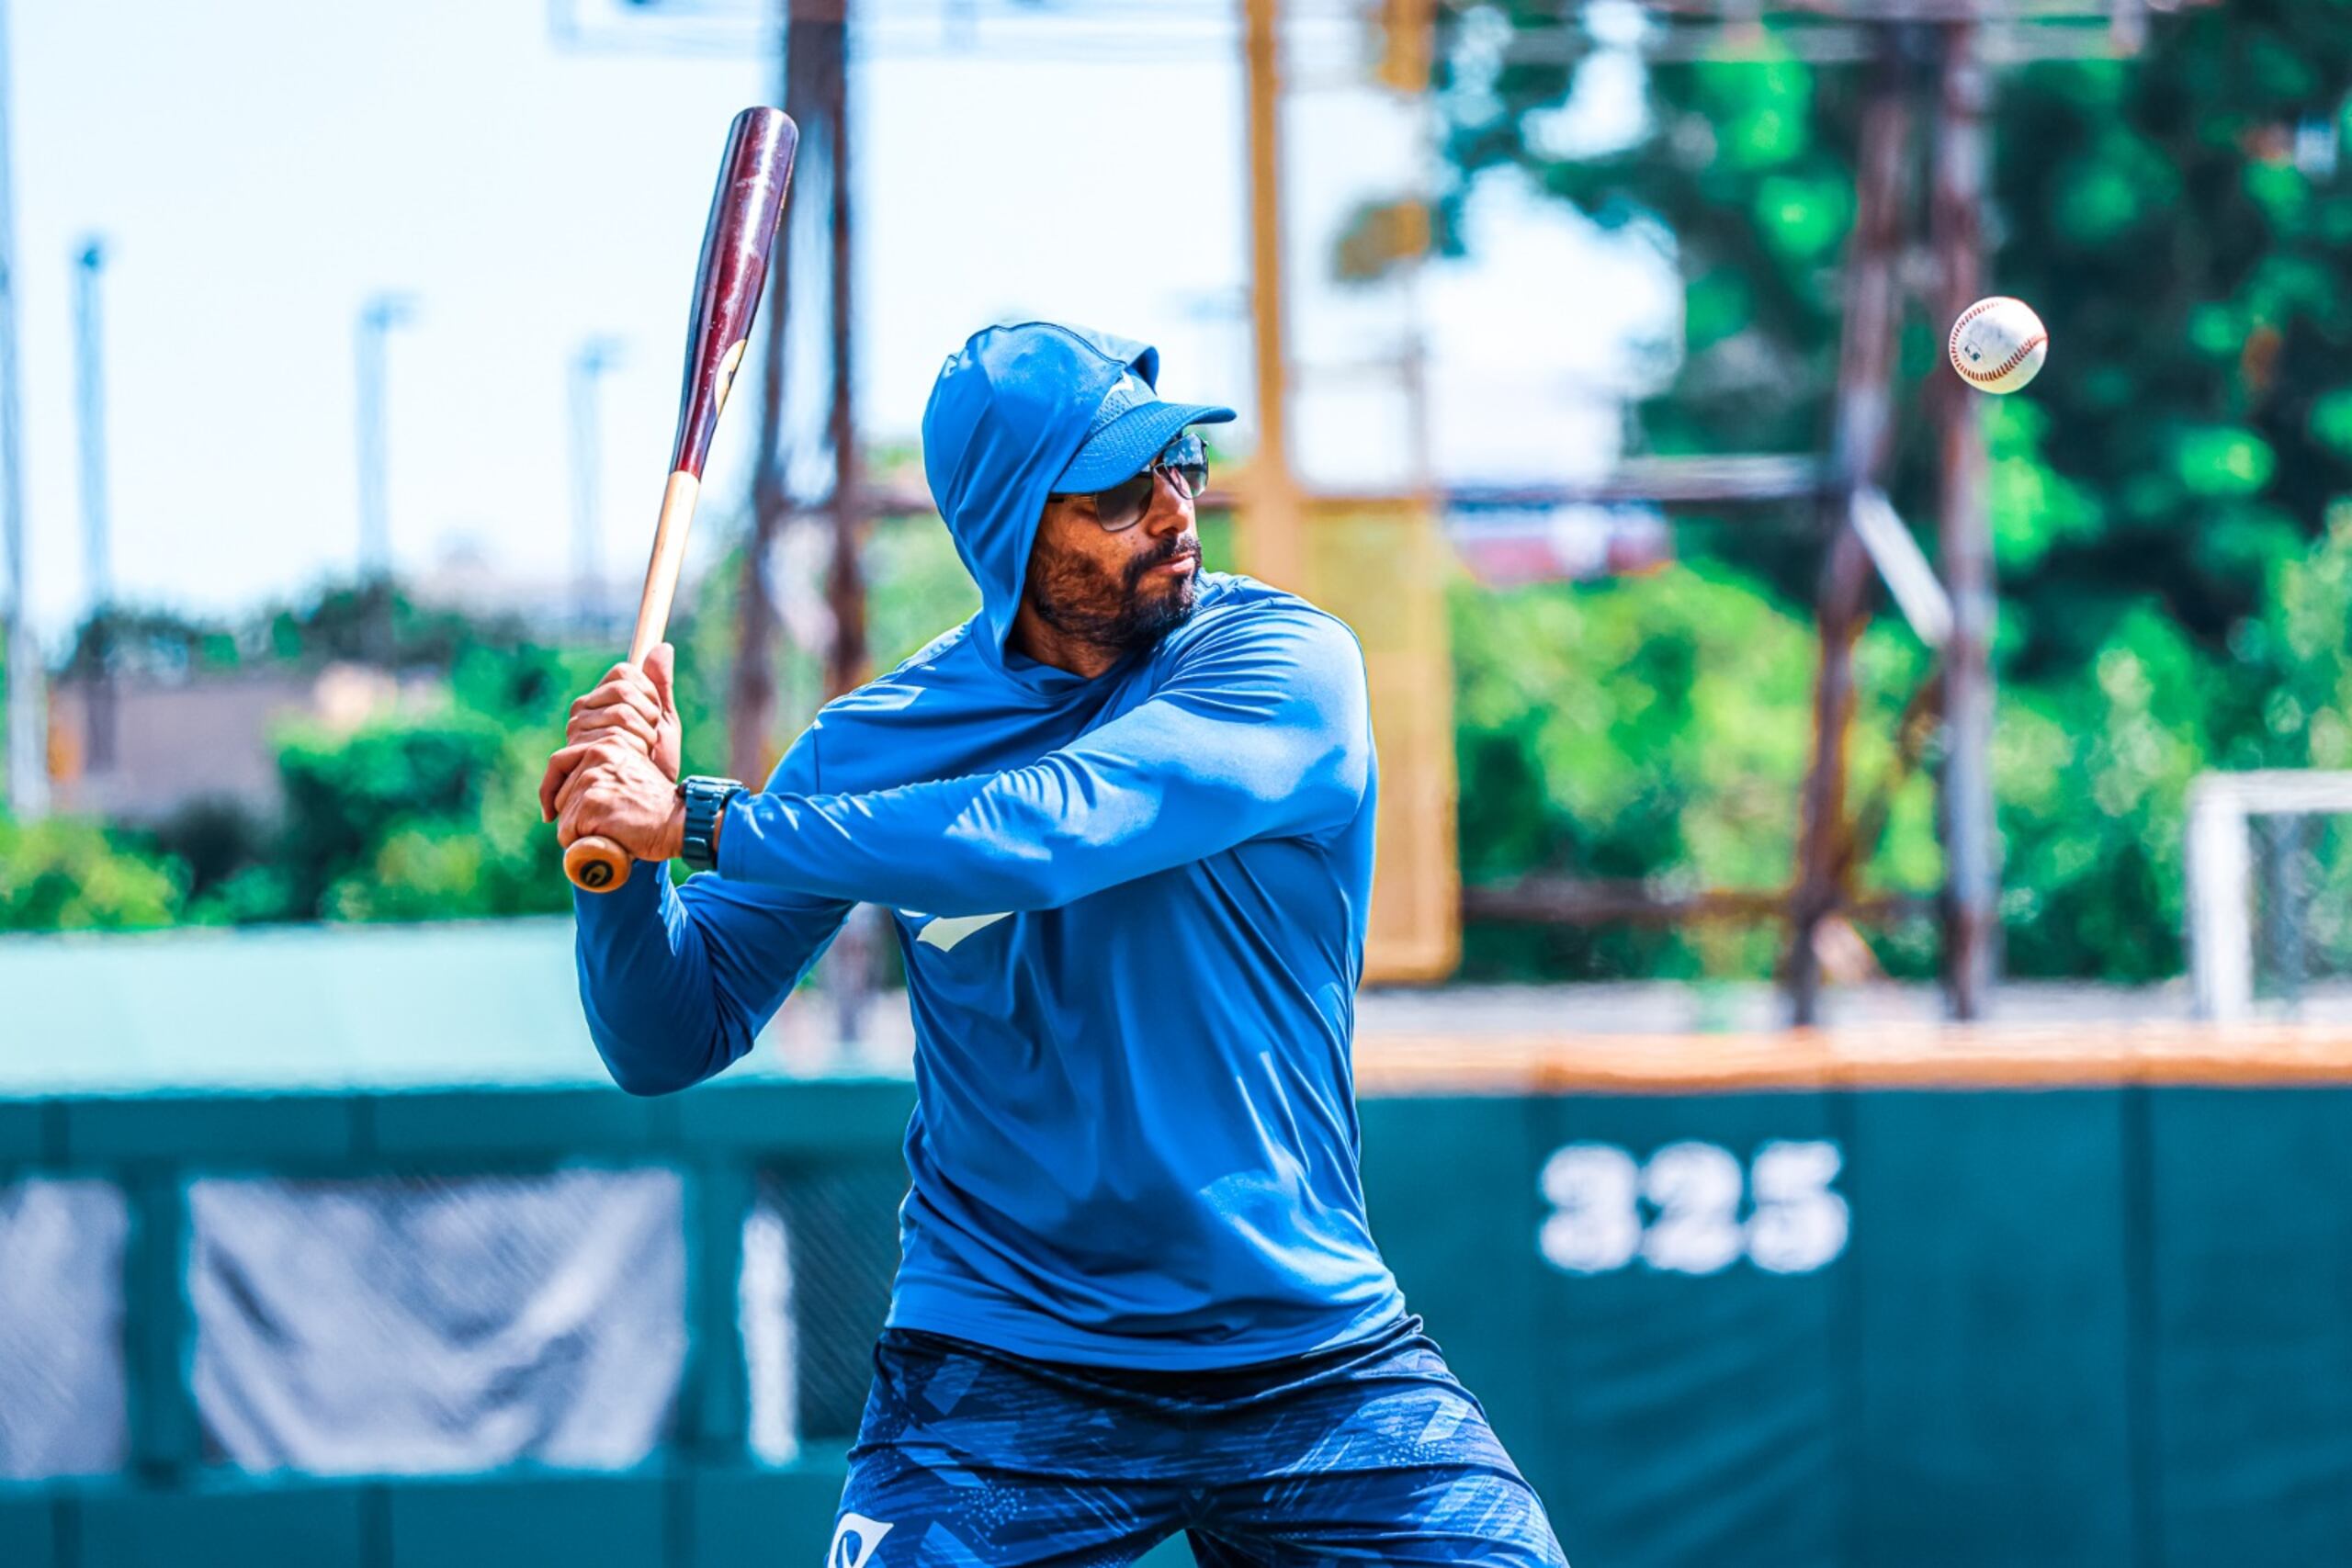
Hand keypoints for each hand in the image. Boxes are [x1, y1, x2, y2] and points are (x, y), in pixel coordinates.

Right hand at [541, 642, 680, 823]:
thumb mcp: (664, 724)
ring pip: (621, 714)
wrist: (644, 807)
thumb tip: (663, 647)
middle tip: (648, 745)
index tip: (656, 718)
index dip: (650, 693)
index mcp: (600, 699)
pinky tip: (629, 760)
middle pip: (624, 691)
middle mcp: (582, 712)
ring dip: (643, 738)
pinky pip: (610, 737)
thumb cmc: (654, 766)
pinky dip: (630, 749)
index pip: (624, 673)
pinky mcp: (570, 757)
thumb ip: (660, 687)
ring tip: (639, 758)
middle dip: (650, 718)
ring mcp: (575, 734)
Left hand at [551, 738, 687, 863]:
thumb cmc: (657, 807)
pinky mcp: (591, 803)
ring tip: (613, 832)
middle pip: (560, 796)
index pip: (559, 764)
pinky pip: (569, 834)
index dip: (550, 791)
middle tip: (603, 827)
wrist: (680, 821)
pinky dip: (584, 845)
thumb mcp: (630, 775)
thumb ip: (605, 773)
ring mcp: (592, 779)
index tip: (549, 813)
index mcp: (606, 744)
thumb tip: (572, 794)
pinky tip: (609, 840)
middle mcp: (596, 755)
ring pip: (565, 818)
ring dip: (581, 834)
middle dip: (574, 817)